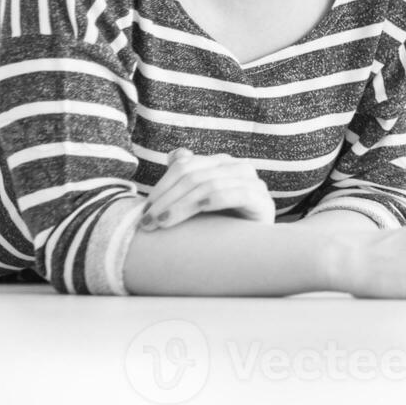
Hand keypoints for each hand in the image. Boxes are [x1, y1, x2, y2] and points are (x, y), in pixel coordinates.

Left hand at [141, 148, 275, 230]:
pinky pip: (236, 194)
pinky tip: (198, 210)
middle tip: (147, 222)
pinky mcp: (262, 200)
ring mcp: (253, 182)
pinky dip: (214, 200)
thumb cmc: (225, 225)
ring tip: (162, 223)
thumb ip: (189, 178)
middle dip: (166, 198)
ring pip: (209, 184)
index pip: (185, 166)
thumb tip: (175, 155)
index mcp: (222, 163)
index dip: (161, 186)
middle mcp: (238, 168)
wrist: (258, 249)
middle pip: (194, 175)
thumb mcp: (201, 203)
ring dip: (181, 204)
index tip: (143, 211)